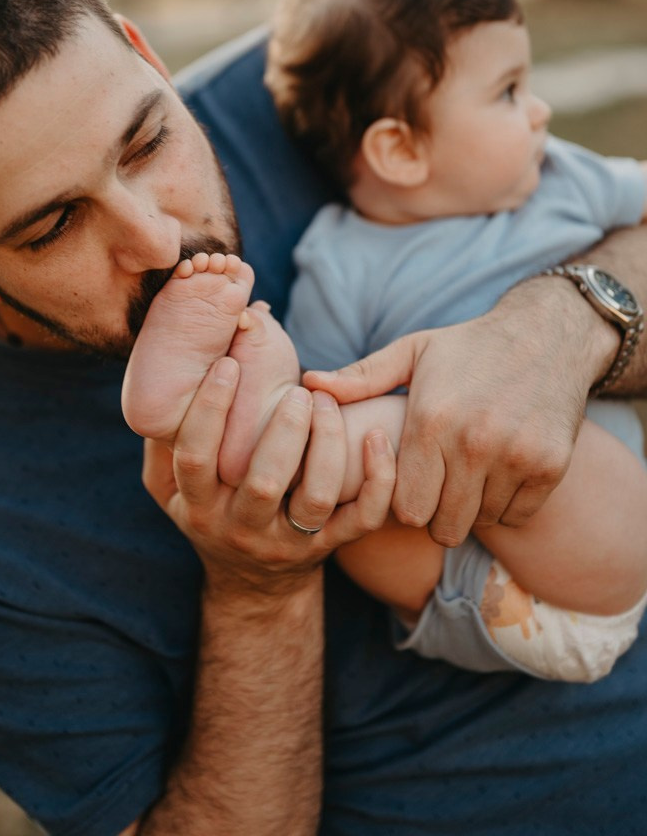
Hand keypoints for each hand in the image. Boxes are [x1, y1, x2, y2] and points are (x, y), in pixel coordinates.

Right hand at [142, 359, 396, 594]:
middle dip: (282, 430)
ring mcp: (289, 540)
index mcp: (197, 506)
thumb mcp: (167, 489)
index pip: (195, 458)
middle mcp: (241, 527)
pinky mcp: (329, 545)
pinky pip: (362, 518)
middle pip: (262, 482)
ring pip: (313, 497)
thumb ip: (160, 442)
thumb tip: (159, 379)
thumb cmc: (209, 510)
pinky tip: (376, 437)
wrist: (253, 585)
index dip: (209, 410)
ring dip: (326, 445)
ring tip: (326, 403)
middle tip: (297, 390)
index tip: (228, 365)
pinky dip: (377, 480)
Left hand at [304, 284, 589, 546]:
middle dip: (435, 513)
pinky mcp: (550, 466)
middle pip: (442, 526)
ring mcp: (516, 457)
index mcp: (431, 419)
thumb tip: (308, 385)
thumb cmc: (468, 346)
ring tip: (468, 473)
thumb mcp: (412, 352)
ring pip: (480, 522)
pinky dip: (507, 503)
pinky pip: (517, 515)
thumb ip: (360, 377)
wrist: (548, 333)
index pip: (405, 507)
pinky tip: (500, 471)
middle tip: (437, 486)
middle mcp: (474, 443)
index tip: (408, 483)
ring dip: (471, 507)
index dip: (403, 501)